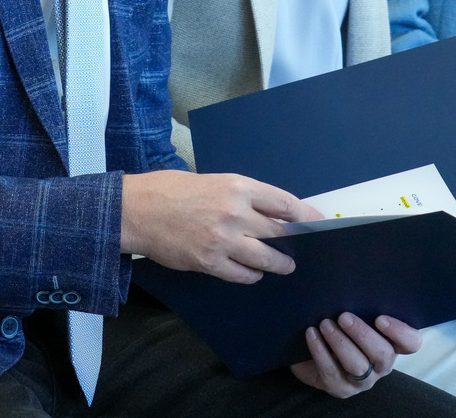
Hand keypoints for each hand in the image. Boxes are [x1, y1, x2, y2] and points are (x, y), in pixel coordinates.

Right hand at [120, 170, 319, 282]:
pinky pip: (243, 275)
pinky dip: (252, 275)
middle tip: (302, 249)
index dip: (306, 215)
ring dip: (279, 264)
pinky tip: (253, 272)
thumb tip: (270, 211)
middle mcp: (236, 212)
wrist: (138, 209)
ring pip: (266, 259)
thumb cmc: (172, 189)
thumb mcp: (213, 181)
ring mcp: (224, 240)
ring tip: (285, 266)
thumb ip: (242, 196)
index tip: (317, 222)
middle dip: (295, 243)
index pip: (285, 203)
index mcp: (238, 186)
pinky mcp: (210, 262)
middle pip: (280, 233)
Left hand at [291, 313, 420, 398]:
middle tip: (343, 316)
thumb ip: (361, 300)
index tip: (380, 318)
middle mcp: (381, 364)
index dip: (400, 332)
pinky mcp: (341, 388)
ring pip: (357, 366)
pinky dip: (321, 351)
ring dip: (340, 342)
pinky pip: (332, 372)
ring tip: (325, 324)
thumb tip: (356, 274)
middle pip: (382, 354)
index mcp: (391, 342)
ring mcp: (362, 380)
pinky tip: (312, 334)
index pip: (410, 342)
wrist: (309, 348)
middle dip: (363, 335)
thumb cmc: (338, 322)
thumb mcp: (352, 309)